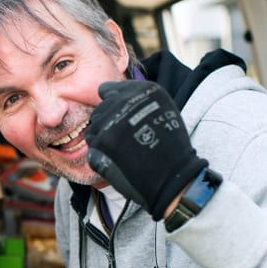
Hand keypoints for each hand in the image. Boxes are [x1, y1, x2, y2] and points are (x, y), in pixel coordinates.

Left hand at [85, 80, 206, 218]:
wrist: (174, 177)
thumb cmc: (170, 146)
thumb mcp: (161, 108)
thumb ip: (133, 97)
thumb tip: (101, 90)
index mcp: (141, 90)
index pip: (107, 90)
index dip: (112, 106)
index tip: (123, 119)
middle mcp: (124, 101)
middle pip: (99, 111)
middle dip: (108, 125)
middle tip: (127, 142)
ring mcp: (110, 122)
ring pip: (93, 130)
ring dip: (104, 141)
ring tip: (124, 153)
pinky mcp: (101, 144)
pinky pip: (92, 149)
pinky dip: (102, 158)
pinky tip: (119, 163)